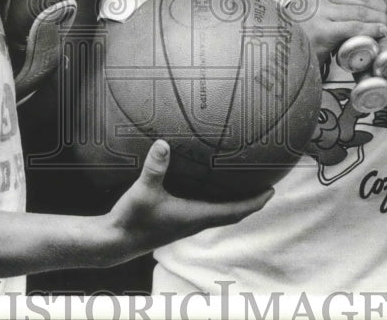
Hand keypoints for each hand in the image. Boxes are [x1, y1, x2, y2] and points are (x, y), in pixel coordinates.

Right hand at [102, 140, 272, 262]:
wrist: (115, 242)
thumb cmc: (132, 219)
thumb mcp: (144, 190)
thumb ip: (155, 168)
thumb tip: (163, 144)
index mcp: (196, 217)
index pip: (234, 211)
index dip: (254, 203)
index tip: (271, 192)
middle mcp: (195, 223)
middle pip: (231, 213)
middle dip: (249, 201)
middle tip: (263, 185)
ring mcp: (186, 225)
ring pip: (218, 214)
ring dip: (233, 203)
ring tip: (241, 185)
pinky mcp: (176, 223)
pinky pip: (204, 212)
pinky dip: (215, 202)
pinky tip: (208, 190)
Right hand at [292, 0, 386, 65]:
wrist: (282, 51)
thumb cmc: (300, 32)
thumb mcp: (313, 8)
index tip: (382, 3)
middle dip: (378, 7)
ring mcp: (318, 11)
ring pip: (360, 11)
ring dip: (379, 19)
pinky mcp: (322, 29)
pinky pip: (355, 26)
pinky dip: (372, 29)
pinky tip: (381, 32)